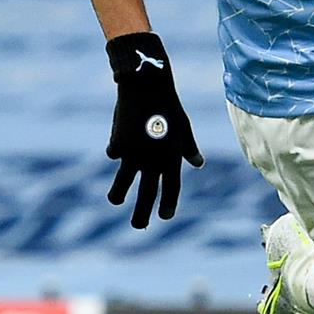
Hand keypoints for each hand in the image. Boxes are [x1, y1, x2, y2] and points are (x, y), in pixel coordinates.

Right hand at [105, 32, 203, 228]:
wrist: (147, 86)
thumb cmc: (169, 105)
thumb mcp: (184, 127)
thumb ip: (188, 148)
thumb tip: (198, 165)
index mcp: (172, 157)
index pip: (172, 187)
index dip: (169, 203)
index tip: (165, 217)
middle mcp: (153, 159)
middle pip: (148, 192)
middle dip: (142, 212)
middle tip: (139, 226)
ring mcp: (134, 153)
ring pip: (123, 181)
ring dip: (118, 194)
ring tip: (116, 201)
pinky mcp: (118, 143)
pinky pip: (115, 153)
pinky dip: (116, 152)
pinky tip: (117, 148)